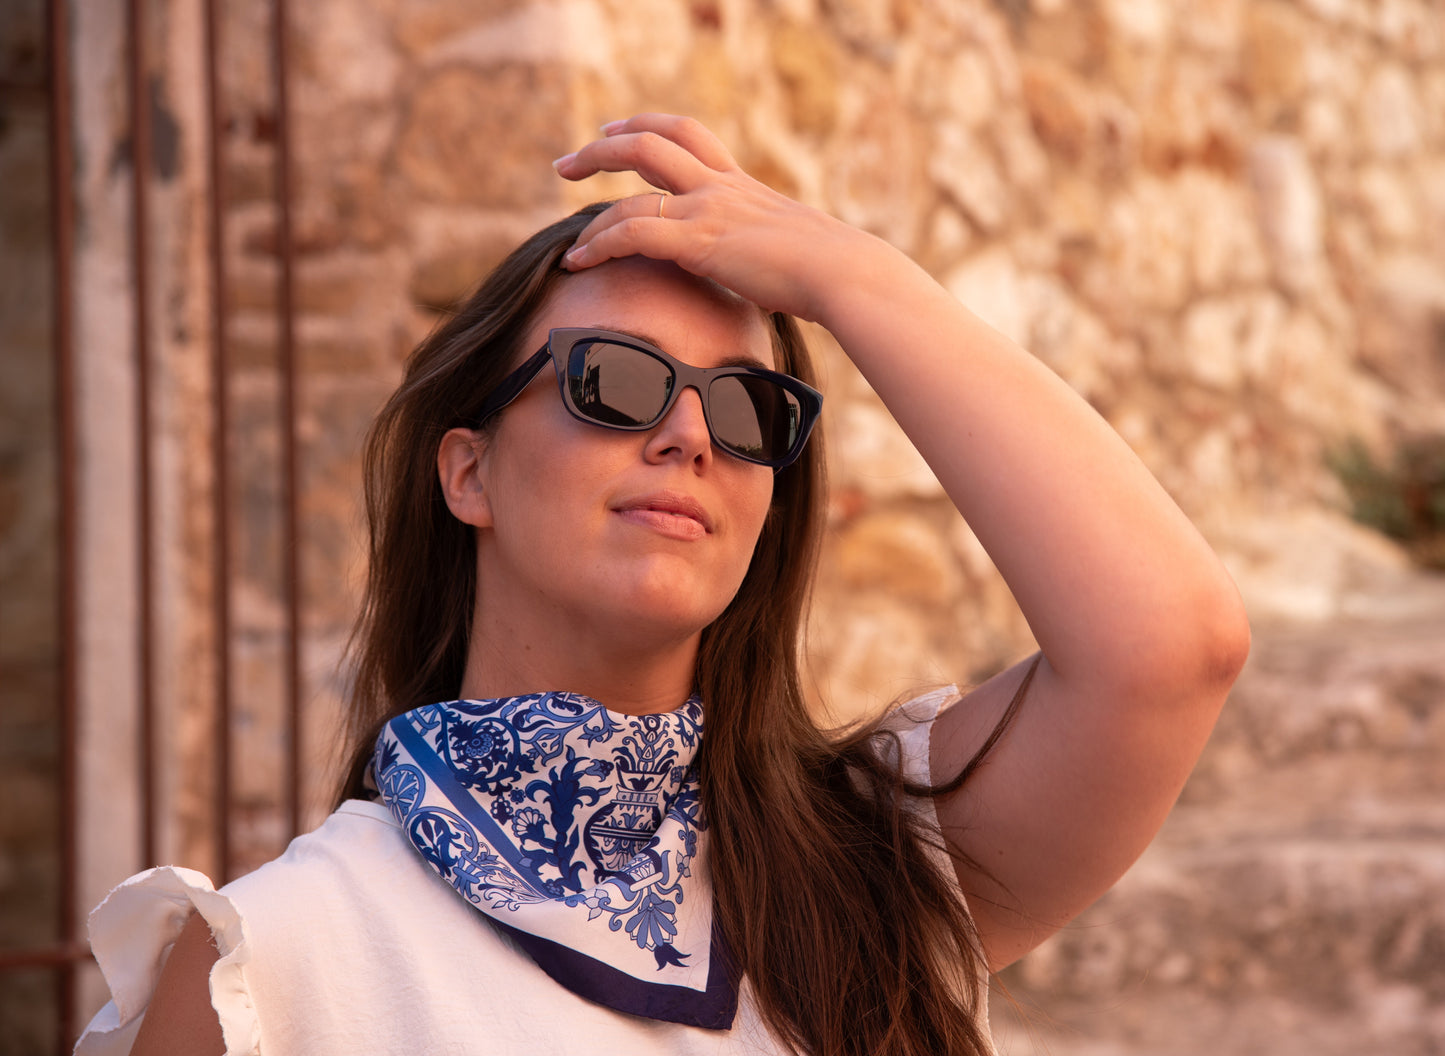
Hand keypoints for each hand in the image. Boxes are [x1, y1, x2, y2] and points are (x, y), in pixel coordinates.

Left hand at [552, 113, 859, 321]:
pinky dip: (599, 244)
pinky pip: (633, 231)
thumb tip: (781, 280)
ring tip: (569, 239)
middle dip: (601, 148)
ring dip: (590, 209)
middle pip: (649, 141)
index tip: (615, 130)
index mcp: (741, 183)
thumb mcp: (796, 250)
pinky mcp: (699, 241)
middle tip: (568, 163)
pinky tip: (579, 261)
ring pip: (631, 185)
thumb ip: (774, 253)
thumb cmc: (833, 273)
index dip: (647, 126)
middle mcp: (720, 186)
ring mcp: (708, 209)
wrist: (845, 274)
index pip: (687, 135)